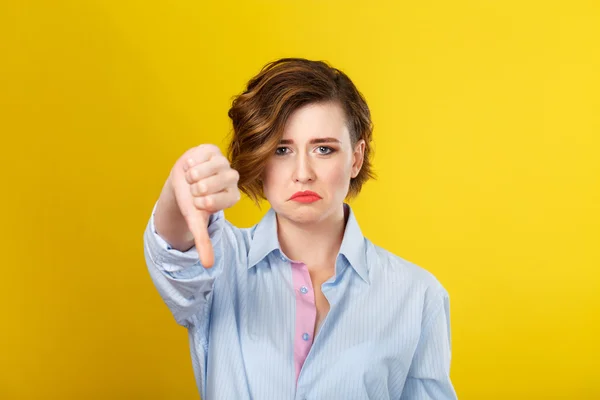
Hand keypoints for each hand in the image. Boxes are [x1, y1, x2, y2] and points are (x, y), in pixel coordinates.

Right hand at [170, 144, 239, 267]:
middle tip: (194, 189)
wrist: (181, 181)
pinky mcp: (213, 149)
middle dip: (196, 189)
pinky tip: (192, 165)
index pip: (218, 201)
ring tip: (191, 178)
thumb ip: (204, 242)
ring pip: (205, 170)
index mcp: (232, 196)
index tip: (198, 202)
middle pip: (210, 185)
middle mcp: (232, 178)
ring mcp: (224, 162)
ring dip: (192, 176)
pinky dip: (190, 162)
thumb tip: (208, 266)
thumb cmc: (191, 202)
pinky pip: (199, 156)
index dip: (203, 202)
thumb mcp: (196, 221)